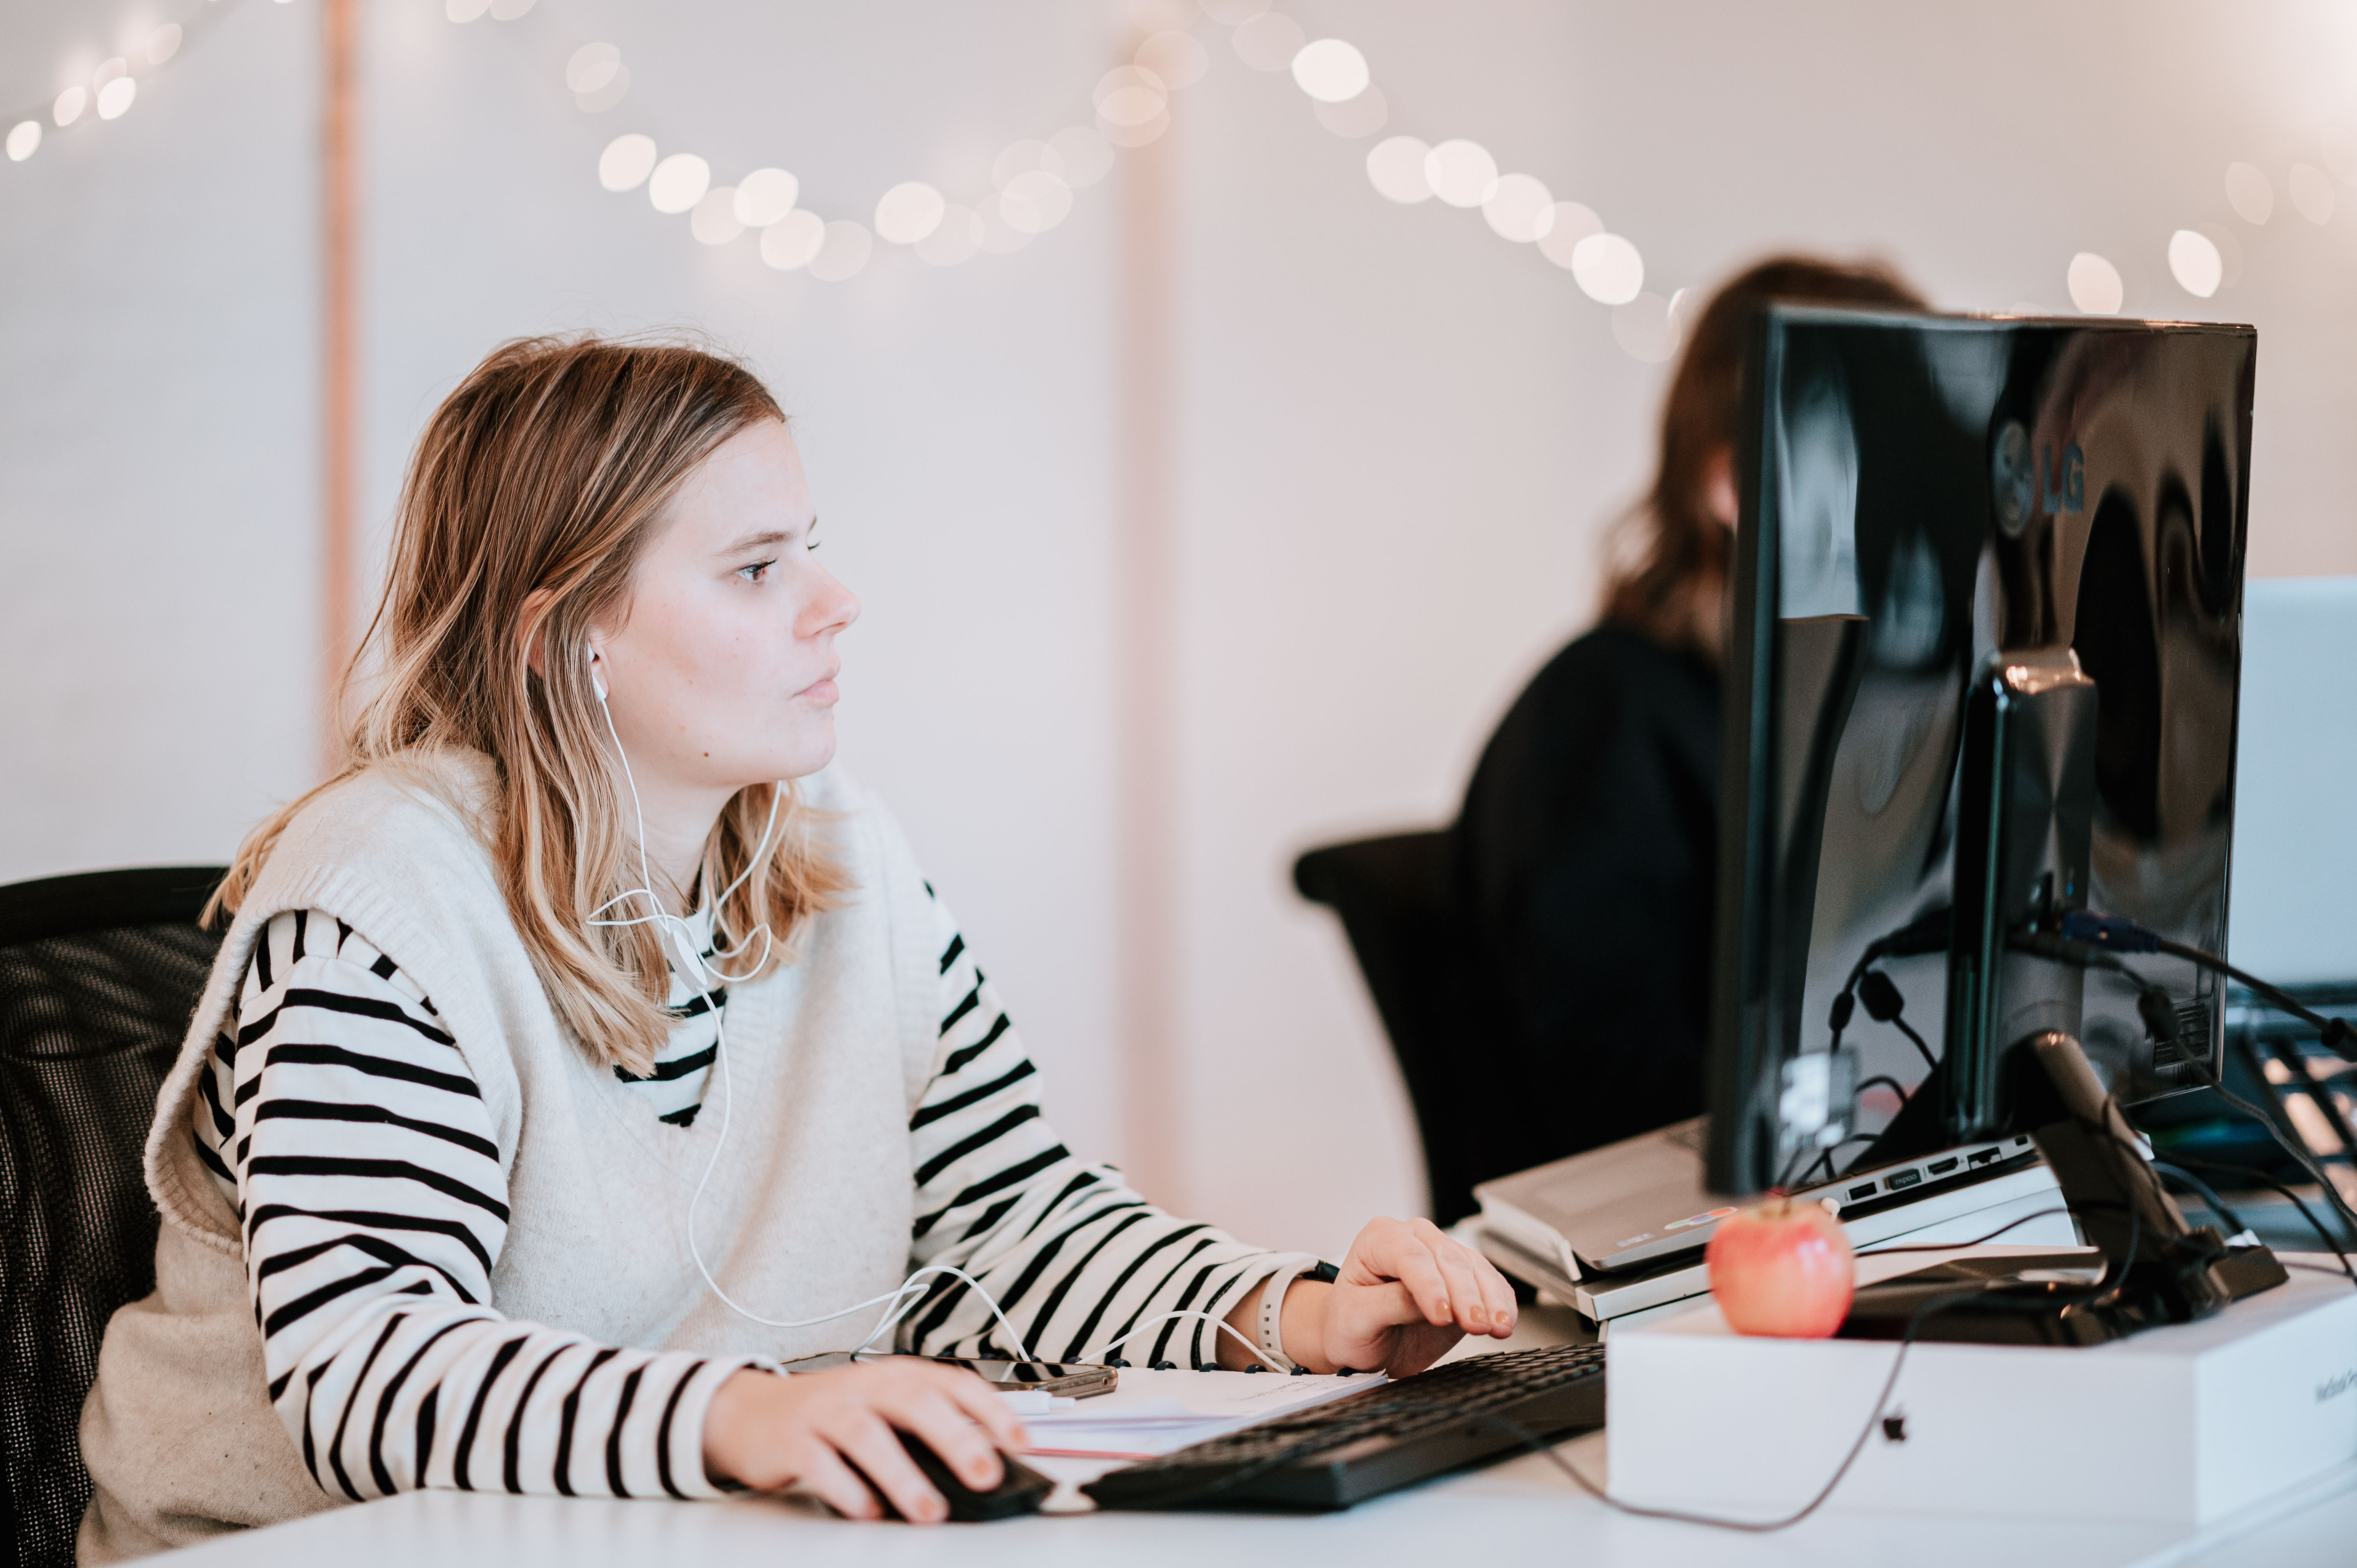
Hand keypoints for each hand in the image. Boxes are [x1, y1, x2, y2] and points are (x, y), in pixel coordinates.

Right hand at [702, 1360, 1026, 1522]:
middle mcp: (865, 1387)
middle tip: (986, 1474)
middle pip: (914, 1402)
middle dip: (955, 1437)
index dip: (991, 1410)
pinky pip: (821, 1464)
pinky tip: (868, 1512)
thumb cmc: (835, 1415)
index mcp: (897, 1376)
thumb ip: (928, 1430)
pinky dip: (847, 1489)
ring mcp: (826, 1411)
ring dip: (903, 1474)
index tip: (1022, 1441)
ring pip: (867, 1435)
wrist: (752, 1413)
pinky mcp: (792, 1441)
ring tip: (930, 1511)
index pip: (953, 1383)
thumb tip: (984, 1463)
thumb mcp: (886, 1409)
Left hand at [1283, 1217, 1518, 1377]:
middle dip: (1466, 1294)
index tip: (1441, 1316)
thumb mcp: (1355, 1319)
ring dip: (1490, 1300)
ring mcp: (1442, 1256)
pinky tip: (1505, 1322)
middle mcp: (1414, 1239)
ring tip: (1498, 1327)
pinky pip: (1490, 1283)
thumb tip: (1424, 1304)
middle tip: (1475, 1325)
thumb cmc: (1349, 1323)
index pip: (1409, 1256)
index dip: (1429, 1285)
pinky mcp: (1464, 1280)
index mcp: (1378, 1239)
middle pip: (1448, 1259)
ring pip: (1475, 1269)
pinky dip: (1501, 1303)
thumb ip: (1388, 1305)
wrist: (1361, 1340)